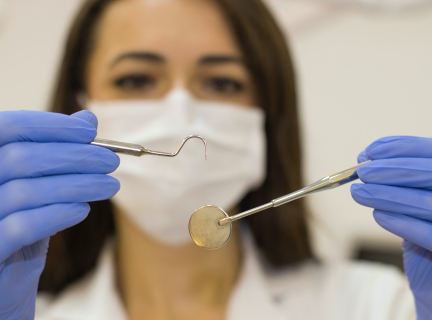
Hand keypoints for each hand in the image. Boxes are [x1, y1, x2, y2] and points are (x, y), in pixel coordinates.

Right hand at [0, 110, 119, 318]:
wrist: (3, 284)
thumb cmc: (20, 227)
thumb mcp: (37, 186)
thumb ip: (56, 152)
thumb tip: (87, 119)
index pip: (9, 128)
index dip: (51, 126)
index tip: (90, 132)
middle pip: (21, 158)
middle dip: (75, 157)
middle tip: (111, 162)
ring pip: (27, 191)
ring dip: (78, 185)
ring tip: (110, 186)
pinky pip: (22, 226)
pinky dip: (58, 214)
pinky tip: (83, 210)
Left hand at [351, 136, 431, 318]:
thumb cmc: (426, 227)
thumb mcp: (415, 195)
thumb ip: (400, 176)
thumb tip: (365, 158)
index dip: (401, 147)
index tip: (369, 152)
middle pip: (431, 173)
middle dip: (391, 169)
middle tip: (361, 173)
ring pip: (428, 203)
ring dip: (388, 194)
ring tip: (359, 192)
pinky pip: (429, 234)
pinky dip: (401, 222)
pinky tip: (378, 215)